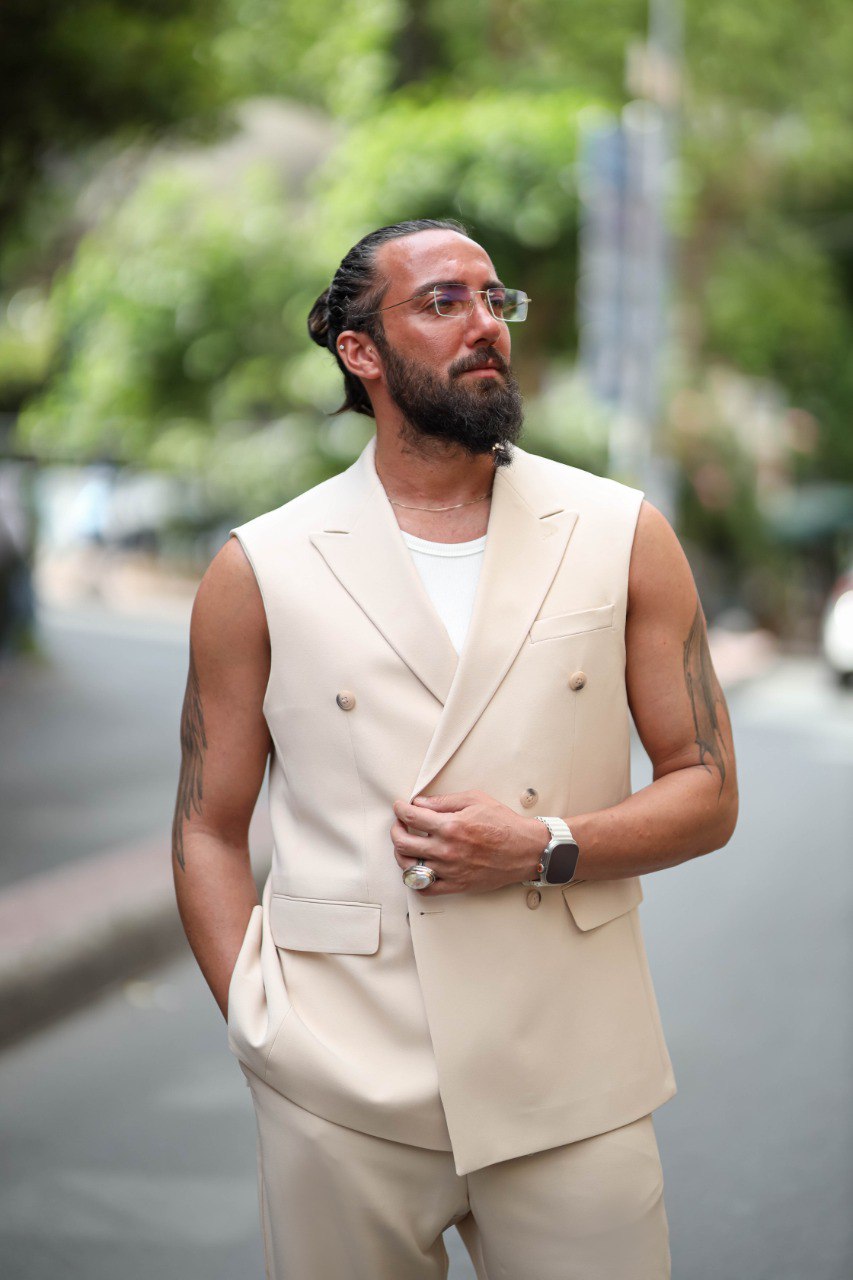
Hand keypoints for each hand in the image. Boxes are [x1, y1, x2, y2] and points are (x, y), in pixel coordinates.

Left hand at [390, 790, 547, 895]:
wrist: (525, 850)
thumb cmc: (504, 824)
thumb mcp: (475, 800)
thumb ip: (445, 801)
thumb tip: (421, 802)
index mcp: (451, 827)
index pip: (411, 818)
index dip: (400, 810)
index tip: (400, 807)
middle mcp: (447, 850)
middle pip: (403, 844)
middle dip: (396, 831)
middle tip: (399, 825)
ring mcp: (450, 870)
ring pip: (409, 868)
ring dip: (402, 855)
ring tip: (406, 846)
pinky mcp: (457, 885)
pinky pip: (426, 889)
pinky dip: (416, 880)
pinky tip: (417, 868)